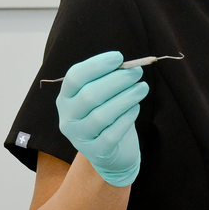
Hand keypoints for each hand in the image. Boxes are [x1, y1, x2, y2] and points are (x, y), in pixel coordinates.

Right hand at [55, 51, 148, 186]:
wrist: (112, 151)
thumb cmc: (108, 113)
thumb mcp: (103, 95)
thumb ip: (109, 79)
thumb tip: (127, 66)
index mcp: (65, 97)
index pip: (75, 77)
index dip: (97, 65)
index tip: (119, 57)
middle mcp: (67, 117)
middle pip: (89, 95)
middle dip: (116, 80)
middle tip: (137, 72)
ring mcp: (79, 137)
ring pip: (101, 115)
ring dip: (126, 98)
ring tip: (142, 88)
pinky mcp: (95, 152)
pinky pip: (112, 134)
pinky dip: (126, 118)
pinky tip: (136, 108)